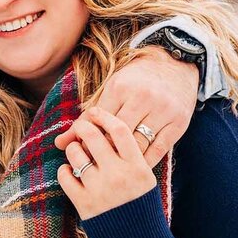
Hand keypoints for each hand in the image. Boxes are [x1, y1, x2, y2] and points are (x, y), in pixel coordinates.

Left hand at [55, 48, 195, 166]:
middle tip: (96, 168)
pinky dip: (145, 161)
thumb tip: (59, 143)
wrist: (176, 65)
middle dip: (104, 154)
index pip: (97, 123)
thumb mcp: (112, 89)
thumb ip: (87, 117)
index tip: (83, 156)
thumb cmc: (137, 79)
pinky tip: (135, 168)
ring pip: (137, 144)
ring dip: (124, 161)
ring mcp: (163, 110)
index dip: (87, 143)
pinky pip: (159, 149)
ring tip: (113, 172)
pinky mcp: (179, 122)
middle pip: (116, 136)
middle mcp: (142, 97)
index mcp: (121, 87)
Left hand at [57, 108, 157, 218]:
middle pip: (93, 135)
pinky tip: (70, 172)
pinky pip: (65, 176)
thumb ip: (130, 156)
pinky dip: (64, 170)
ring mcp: (100, 189)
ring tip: (77, 153)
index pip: (118, 129)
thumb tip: (106, 130)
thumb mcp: (146, 178)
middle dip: (83, 127)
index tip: (96, 113)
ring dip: (73, 149)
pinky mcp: (84, 204)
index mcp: (137, 166)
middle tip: (80, 127)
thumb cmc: (142, 207)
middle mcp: (118, 174)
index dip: (104, 116)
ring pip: (75, 153)